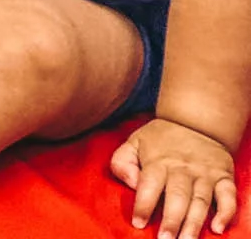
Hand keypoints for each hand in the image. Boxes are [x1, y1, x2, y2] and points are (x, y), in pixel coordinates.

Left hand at [111, 118, 236, 238]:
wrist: (195, 121)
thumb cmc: (161, 138)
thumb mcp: (135, 142)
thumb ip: (122, 161)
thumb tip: (130, 183)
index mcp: (158, 161)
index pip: (148, 185)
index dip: (143, 205)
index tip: (138, 223)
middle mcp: (182, 168)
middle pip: (177, 197)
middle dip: (171, 221)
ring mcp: (204, 173)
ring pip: (200, 201)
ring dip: (194, 223)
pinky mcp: (223, 177)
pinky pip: (227, 196)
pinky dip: (225, 213)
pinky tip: (217, 228)